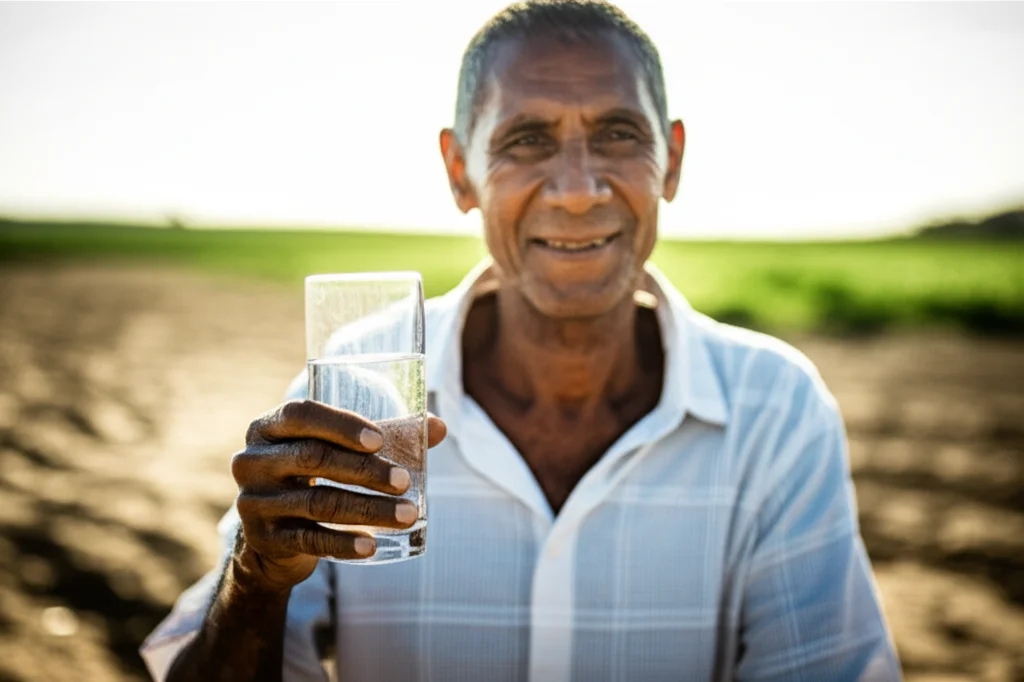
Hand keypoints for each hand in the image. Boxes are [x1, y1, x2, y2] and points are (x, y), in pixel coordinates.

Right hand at [229, 399, 446, 590]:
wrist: (272, 540)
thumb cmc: (314, 477)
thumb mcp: (337, 451)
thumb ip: (386, 436)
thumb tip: (439, 427)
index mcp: (268, 428)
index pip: (299, 413)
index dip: (340, 424)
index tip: (380, 440)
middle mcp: (252, 461)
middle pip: (313, 457)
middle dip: (365, 470)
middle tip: (404, 481)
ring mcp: (254, 501)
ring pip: (317, 501)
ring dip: (368, 509)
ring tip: (407, 515)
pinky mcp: (264, 538)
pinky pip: (309, 539)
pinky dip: (344, 542)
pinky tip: (373, 545)